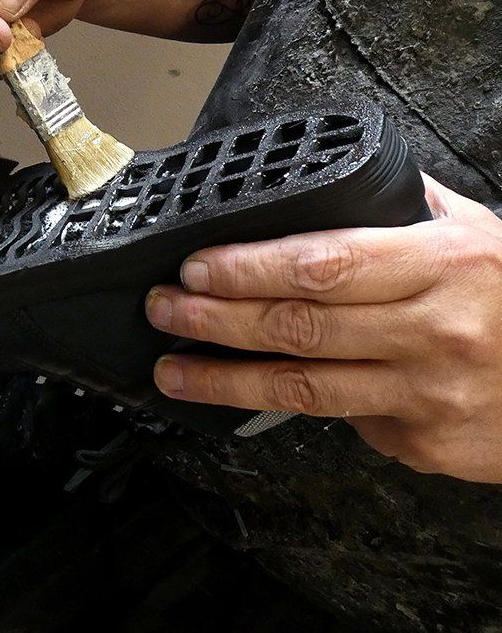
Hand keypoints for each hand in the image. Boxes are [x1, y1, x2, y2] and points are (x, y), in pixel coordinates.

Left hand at [146, 175, 501, 482]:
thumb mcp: (478, 233)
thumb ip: (405, 208)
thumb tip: (330, 186)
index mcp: (442, 263)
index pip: (323, 265)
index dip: (249, 269)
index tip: (196, 267)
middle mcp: (433, 331)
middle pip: (300, 328)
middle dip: (216, 319)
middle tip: (163, 308)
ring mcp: (427, 396)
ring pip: (306, 390)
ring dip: (227, 381)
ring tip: (173, 370)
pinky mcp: (425, 446)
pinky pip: (347, 422)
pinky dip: (297, 406)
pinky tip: (255, 394)